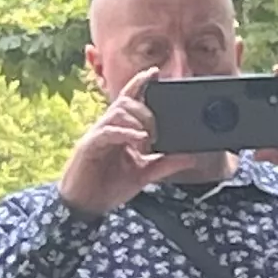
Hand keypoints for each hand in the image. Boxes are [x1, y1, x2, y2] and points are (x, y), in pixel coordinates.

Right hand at [54, 73, 201, 215]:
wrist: (87, 204)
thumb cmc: (110, 185)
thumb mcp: (144, 174)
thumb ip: (165, 163)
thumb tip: (190, 157)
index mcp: (120, 129)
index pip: (129, 99)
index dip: (140, 83)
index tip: (155, 73)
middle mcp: (108, 127)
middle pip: (127, 103)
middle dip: (147, 112)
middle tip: (158, 132)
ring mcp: (98, 135)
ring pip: (118, 112)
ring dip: (137, 121)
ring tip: (148, 139)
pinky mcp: (90, 147)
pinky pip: (108, 132)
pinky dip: (125, 133)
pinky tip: (139, 139)